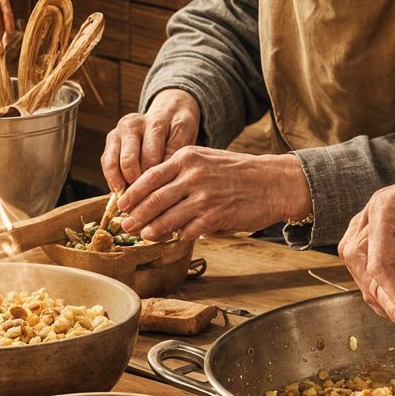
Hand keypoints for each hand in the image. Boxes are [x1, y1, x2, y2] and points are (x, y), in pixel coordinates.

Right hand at [103, 90, 200, 190]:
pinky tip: (120, 192)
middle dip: (135, 184)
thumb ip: (173, 153)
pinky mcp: (110, 140)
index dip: (153, 179)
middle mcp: (132, 124)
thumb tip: (161, 177)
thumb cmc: (177, 128)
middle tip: (141, 203)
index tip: (156, 195)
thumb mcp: (184, 136)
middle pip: (129, 161)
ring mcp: (119, 131)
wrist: (168, 111)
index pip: (151, 157)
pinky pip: (106, 163)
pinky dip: (111, 179)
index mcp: (154, 123)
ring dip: (119, 183)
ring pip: (112, 162)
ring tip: (127, 200)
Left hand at [118, 145, 308, 241]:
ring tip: (144, 234)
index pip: (149, 177)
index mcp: (188, 157)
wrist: (273, 182)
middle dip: (136, 215)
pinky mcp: (213, 218)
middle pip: (153, 200)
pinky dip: (177, 236)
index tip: (122, 205)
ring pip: (165, 219)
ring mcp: (203, 197)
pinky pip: (186, 231)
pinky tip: (173, 237)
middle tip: (125, 225)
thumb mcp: (207, 159)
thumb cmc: (238, 172)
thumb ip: (181, 172)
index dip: (132, 194)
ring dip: (151, 230)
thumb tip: (153, 193)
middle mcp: (193, 176)